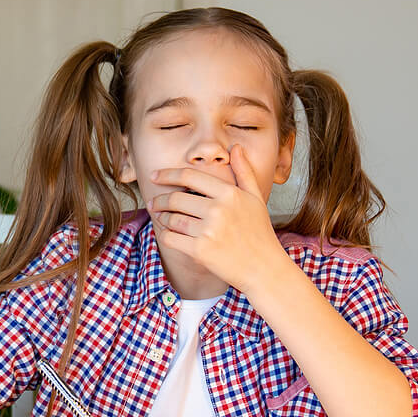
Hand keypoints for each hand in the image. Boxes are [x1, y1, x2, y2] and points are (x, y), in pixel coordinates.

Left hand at [148, 145, 286, 292]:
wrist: (264, 268)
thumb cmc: (260, 233)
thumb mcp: (256, 198)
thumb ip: (244, 172)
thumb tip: (235, 147)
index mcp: (229, 194)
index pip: (189, 177)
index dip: (167, 174)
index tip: (155, 176)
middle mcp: (218, 210)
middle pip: (175, 199)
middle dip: (160, 200)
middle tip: (153, 203)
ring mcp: (208, 231)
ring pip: (172, 219)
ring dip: (162, 218)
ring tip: (161, 218)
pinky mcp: (200, 251)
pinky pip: (170, 238)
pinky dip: (165, 235)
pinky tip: (167, 233)